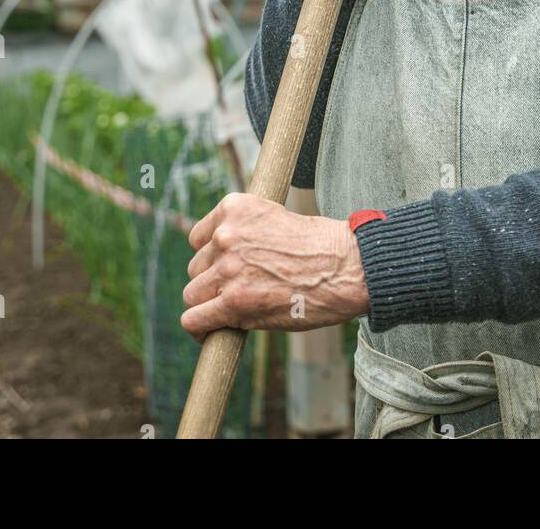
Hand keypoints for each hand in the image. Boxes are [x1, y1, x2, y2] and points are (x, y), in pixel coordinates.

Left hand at [181, 193, 368, 340]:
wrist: (346, 267)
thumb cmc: (322, 247)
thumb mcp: (277, 220)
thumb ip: (247, 234)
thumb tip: (224, 260)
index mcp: (235, 208)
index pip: (199, 238)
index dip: (213, 256)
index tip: (227, 268)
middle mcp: (226, 235)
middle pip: (196, 268)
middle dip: (214, 281)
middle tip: (241, 291)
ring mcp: (228, 268)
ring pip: (193, 294)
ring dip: (210, 304)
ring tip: (234, 311)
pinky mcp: (234, 301)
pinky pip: (194, 320)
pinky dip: (200, 329)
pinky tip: (210, 333)